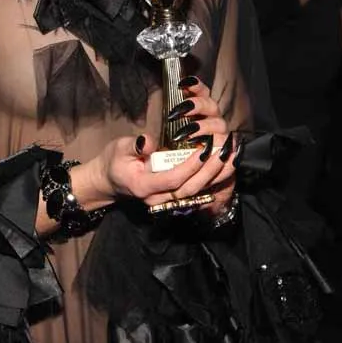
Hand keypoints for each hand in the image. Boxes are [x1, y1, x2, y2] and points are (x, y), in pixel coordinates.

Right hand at [91, 80, 236, 214]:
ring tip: (231, 157)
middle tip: (224, 151)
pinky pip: (196, 192)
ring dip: (216, 176)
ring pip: (196, 193)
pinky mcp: (173, 198)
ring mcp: (166, 201)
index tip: (204, 149)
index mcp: (143, 186)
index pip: (173, 179)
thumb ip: (134, 146)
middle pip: (189, 189)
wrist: (110, 181)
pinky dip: (212, 180)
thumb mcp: (119, 148)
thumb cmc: (114, 161)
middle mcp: (157, 199)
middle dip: (209, 171)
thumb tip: (147, 141)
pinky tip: (226, 166)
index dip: (190, 166)